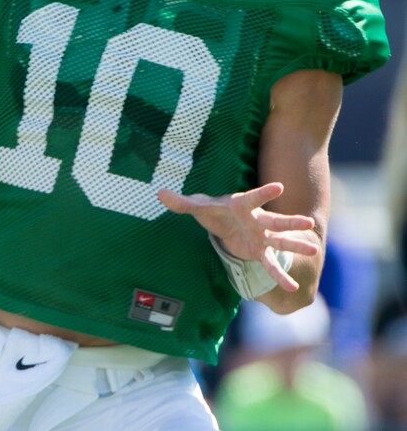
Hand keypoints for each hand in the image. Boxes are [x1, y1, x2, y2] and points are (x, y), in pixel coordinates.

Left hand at [158, 182, 318, 291]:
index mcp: (241, 205)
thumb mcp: (197, 206)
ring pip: (280, 240)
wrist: (223, 223)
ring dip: (295, 245)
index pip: (253, 197)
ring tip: (313, 249)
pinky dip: (280, 276)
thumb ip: (181, 201)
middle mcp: (256, 220)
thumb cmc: (213, 210)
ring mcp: (261, 236)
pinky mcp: (259, 251)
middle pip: (275, 220)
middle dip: (290, 222)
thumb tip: (159, 193)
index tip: (280, 186)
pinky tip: (292, 288)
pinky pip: (271, 264)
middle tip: (309, 222)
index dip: (264, 192)